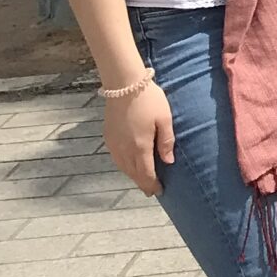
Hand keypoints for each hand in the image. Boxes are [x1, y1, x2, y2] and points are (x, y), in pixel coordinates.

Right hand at [104, 81, 173, 195]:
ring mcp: (114, 144)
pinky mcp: (108, 138)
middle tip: (151, 191)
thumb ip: (166, 141)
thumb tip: (169, 162)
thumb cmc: (149, 100)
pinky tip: (130, 165)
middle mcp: (124, 150)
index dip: (152, 184)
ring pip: (123, 168)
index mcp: (140, 147)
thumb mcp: (165, 119)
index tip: (159, 191)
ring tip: (143, 180)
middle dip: (143, 183)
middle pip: (133, 174)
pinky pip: (117, 159)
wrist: (124, 85)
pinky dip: (124, 166)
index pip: (146, 174)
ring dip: (133, 176)